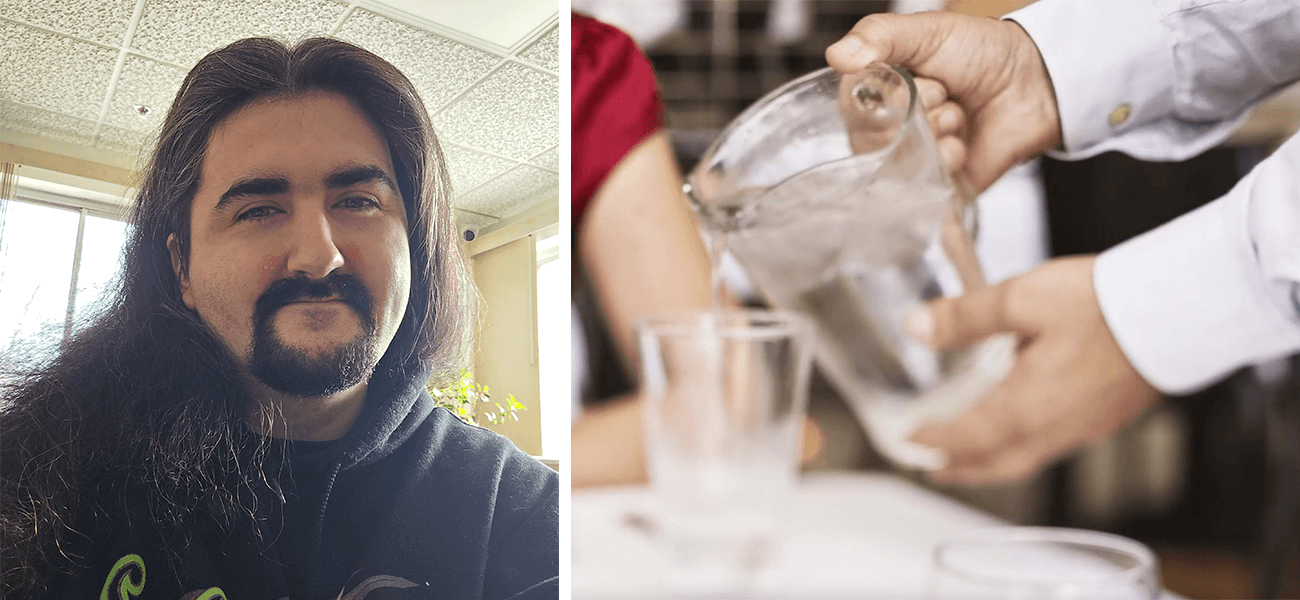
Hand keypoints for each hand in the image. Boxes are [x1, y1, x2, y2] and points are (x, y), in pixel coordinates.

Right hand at [826, 12, 1060, 191]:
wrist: (1037, 81)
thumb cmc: (983, 52)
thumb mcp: (926, 31)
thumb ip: (878, 36)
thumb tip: (836, 55)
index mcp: (878, 93)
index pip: (853, 111)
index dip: (882, 102)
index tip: (909, 85)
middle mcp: (890, 129)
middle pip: (873, 143)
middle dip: (914, 118)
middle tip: (943, 96)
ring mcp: (913, 159)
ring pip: (899, 168)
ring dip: (933, 140)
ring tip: (959, 119)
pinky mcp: (937, 186)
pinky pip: (923, 194)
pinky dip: (944, 168)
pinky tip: (961, 147)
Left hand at [906, 256, 1159, 484]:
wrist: (1176, 306)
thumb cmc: (1103, 303)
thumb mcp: (1020, 300)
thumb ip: (965, 318)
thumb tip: (916, 328)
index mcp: (1028, 407)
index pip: (968, 436)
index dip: (935, 438)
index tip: (909, 438)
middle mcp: (1056, 428)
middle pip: (998, 463)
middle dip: (962, 467)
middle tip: (934, 467)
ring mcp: (1086, 426)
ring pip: (1029, 457)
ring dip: (994, 459)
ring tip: (972, 452)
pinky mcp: (1107, 416)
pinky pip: (1056, 444)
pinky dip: (1027, 444)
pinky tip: (1024, 423)